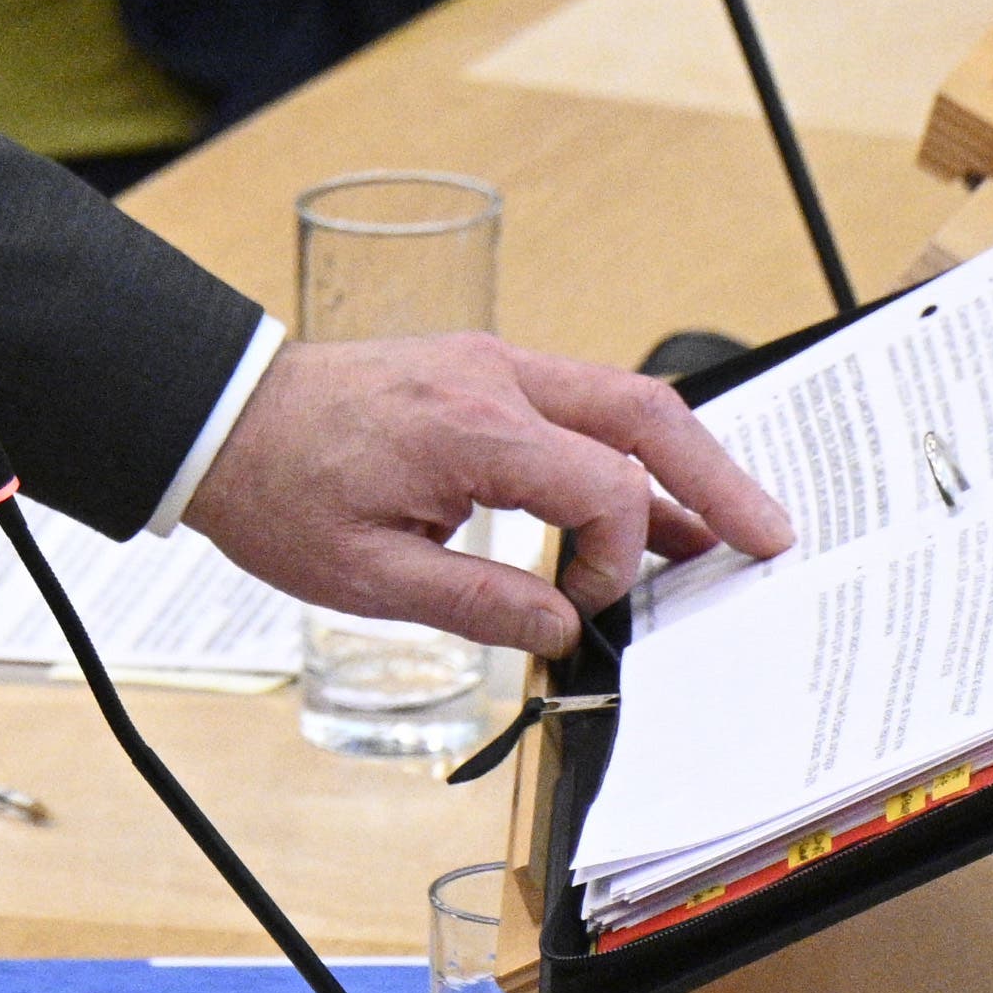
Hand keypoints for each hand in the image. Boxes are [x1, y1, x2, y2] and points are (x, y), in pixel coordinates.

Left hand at [182, 336, 792, 662]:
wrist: (218, 417)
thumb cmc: (277, 491)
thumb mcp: (368, 575)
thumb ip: (479, 601)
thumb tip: (565, 629)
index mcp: (470, 427)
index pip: (604, 487)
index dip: (616, 559)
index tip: (582, 607)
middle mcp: (494, 377)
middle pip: (645, 414)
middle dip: (718, 478)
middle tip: (774, 537)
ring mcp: (490, 364)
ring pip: (620, 401)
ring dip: (679, 462)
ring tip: (728, 527)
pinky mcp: (480, 371)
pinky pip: (576, 404)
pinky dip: (622, 451)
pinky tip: (644, 506)